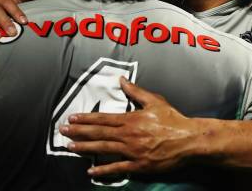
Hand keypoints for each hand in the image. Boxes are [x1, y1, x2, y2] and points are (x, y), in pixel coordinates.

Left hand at [60, 77, 202, 176]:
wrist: (188, 140)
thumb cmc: (174, 120)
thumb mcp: (155, 101)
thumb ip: (136, 91)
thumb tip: (122, 80)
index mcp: (131, 119)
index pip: (103, 119)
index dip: (86, 119)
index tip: (72, 119)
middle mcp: (128, 135)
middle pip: (98, 133)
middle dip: (78, 132)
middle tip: (63, 131)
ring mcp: (132, 151)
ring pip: (103, 149)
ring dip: (85, 148)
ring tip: (70, 147)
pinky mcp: (138, 165)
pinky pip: (117, 168)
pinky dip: (103, 170)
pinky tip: (91, 171)